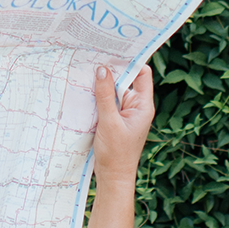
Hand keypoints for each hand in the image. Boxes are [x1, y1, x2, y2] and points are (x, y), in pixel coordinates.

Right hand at [91, 62, 153, 183]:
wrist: (112, 177)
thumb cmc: (116, 153)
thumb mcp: (109, 122)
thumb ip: (105, 95)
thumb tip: (102, 69)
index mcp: (143, 105)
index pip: (142, 74)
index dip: (131, 61)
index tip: (115, 50)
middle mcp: (136, 107)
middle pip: (126, 80)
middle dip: (112, 70)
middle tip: (94, 56)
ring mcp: (125, 113)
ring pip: (114, 91)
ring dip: (102, 84)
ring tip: (86, 70)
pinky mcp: (115, 120)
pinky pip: (107, 102)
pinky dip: (98, 97)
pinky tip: (85, 90)